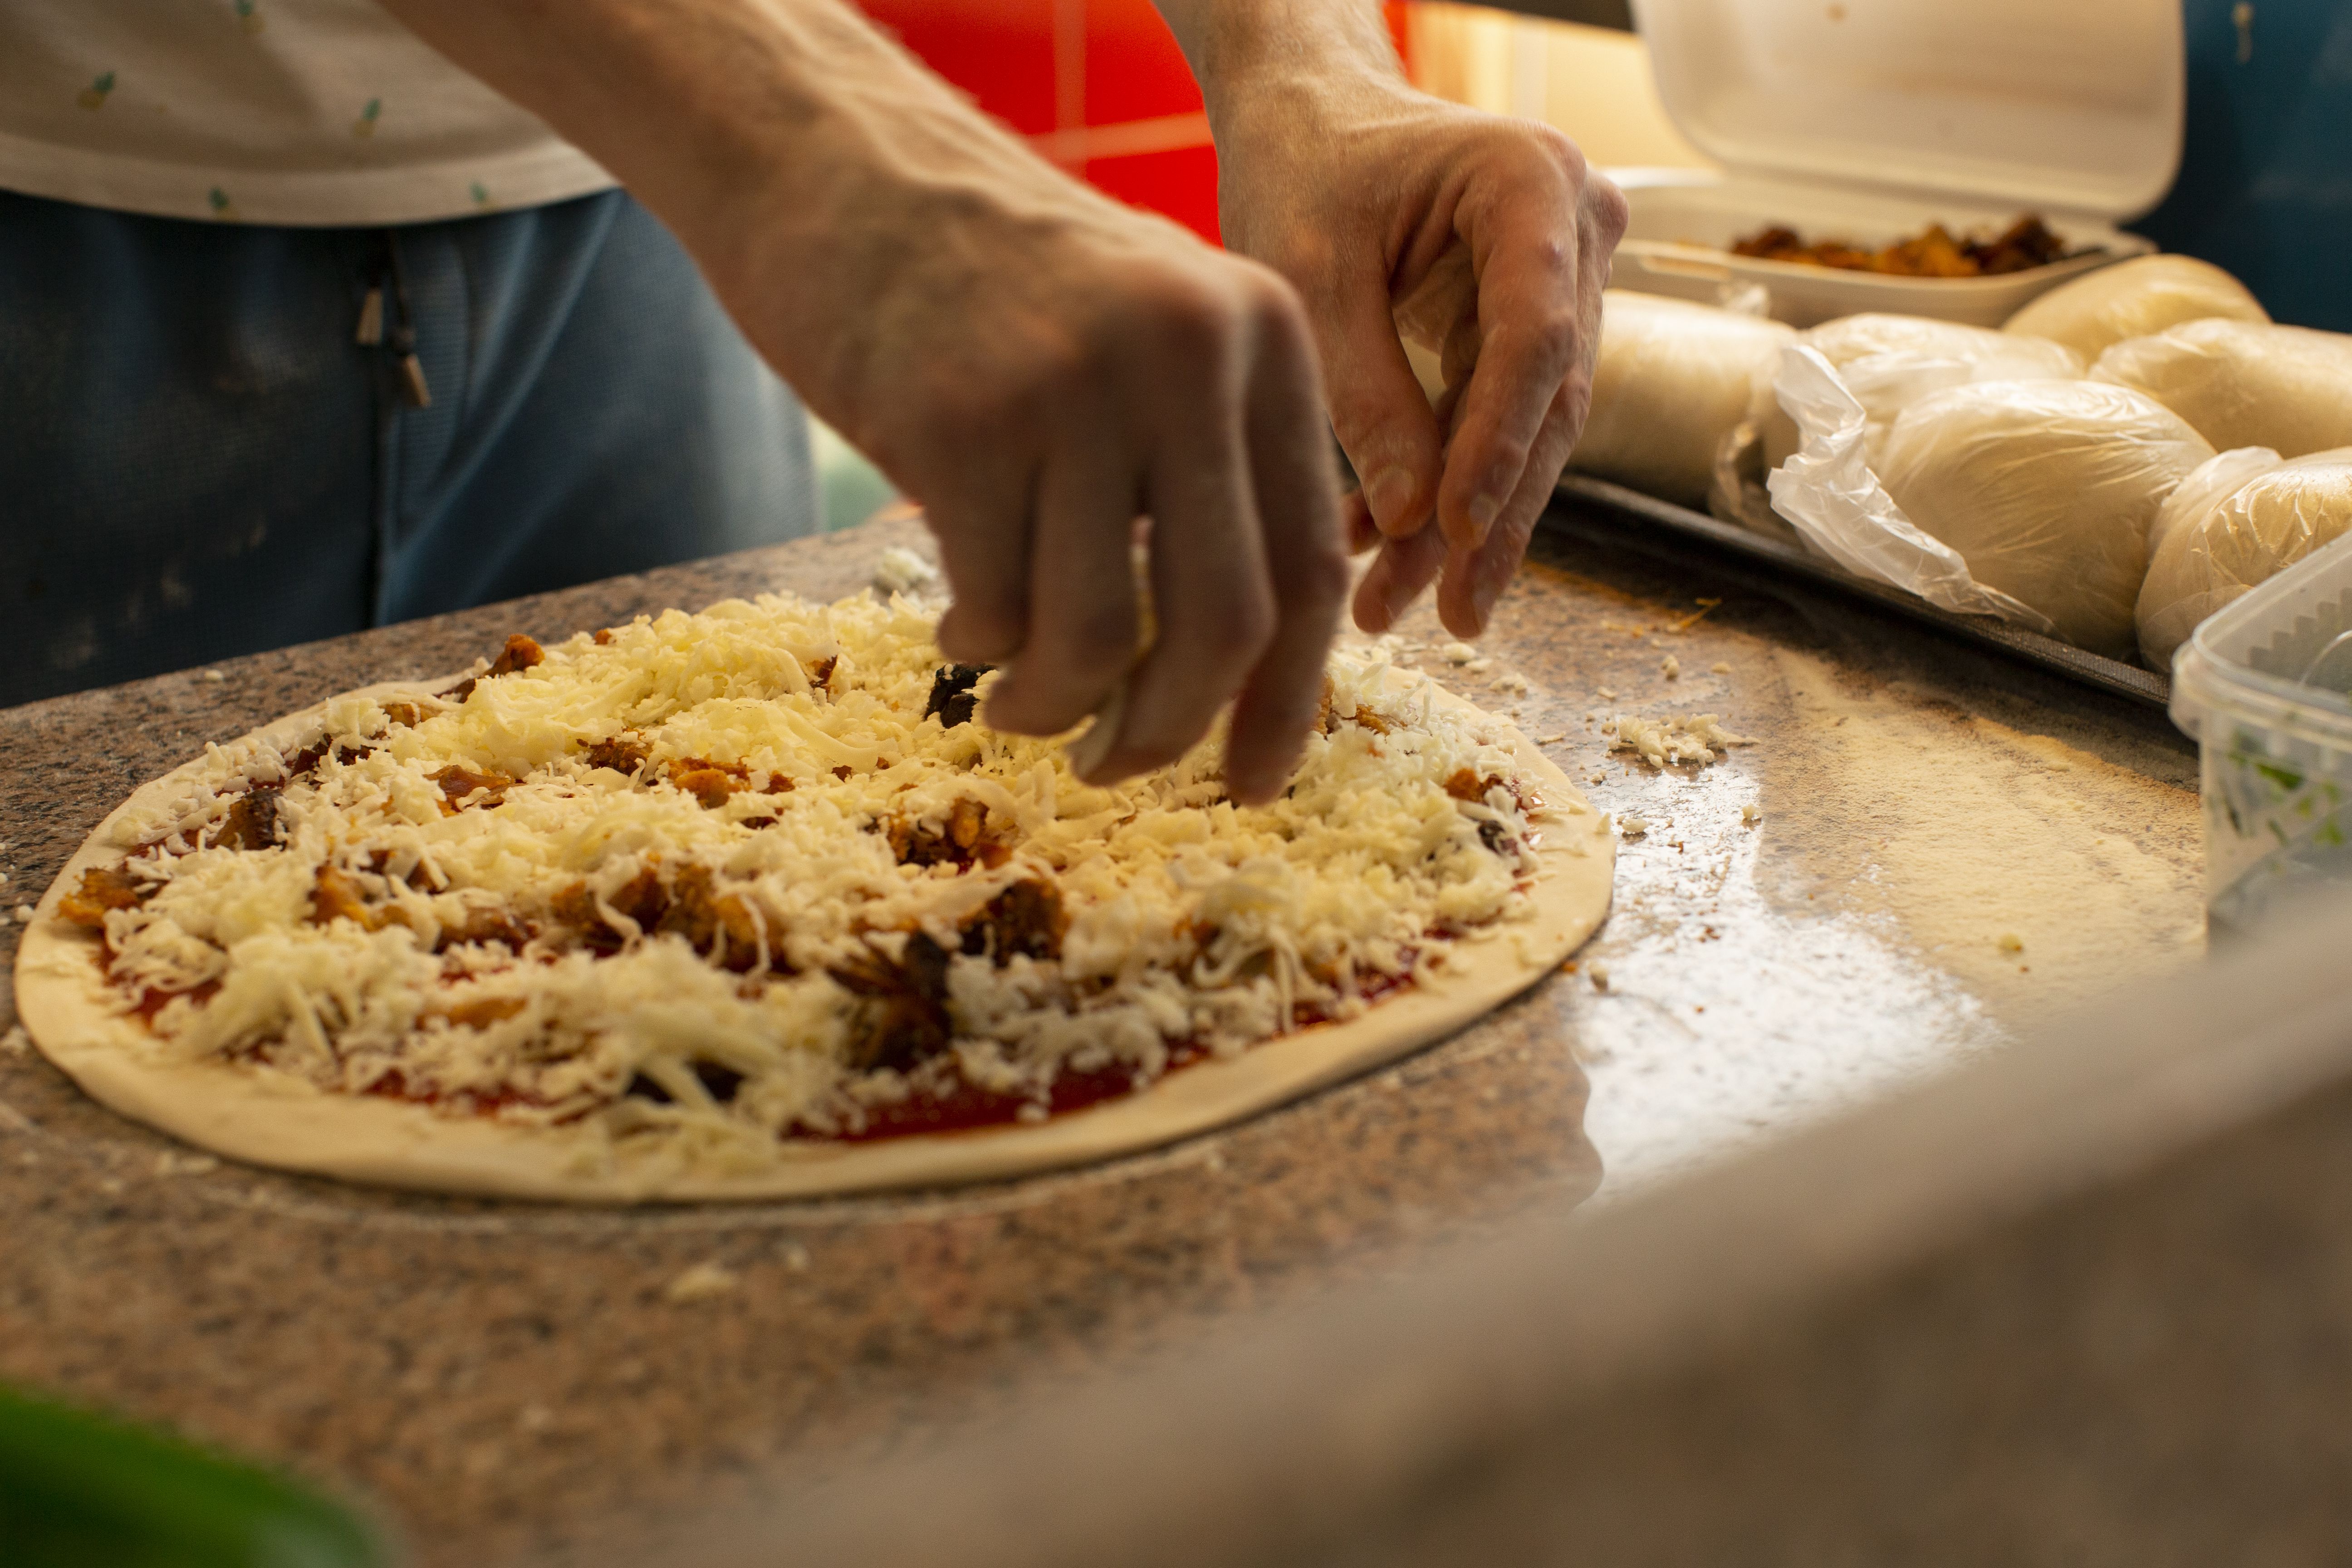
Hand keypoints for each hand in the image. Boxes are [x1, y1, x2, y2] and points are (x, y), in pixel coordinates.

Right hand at [371, 0, 1347, 803]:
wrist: (848, 174)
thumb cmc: (1007, 293)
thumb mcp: (1153, 344)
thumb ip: (1213, 477)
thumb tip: (1245, 677)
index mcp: (1261, 337)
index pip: (1310, 565)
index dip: (1289, 700)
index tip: (1256, 782)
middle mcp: (1187, 352)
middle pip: (1225, 621)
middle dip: (1170, 731)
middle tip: (1116, 766)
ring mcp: (1072, 384)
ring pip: (1100, 635)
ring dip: (1056, 705)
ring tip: (1023, 704)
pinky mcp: (959, 420)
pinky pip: (994, 605)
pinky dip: (980, 647)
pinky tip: (958, 626)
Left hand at [1211, 74, 1626, 637]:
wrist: (1306, 120)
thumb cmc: (1301, 169)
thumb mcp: (1310, 275)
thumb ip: (1366, 394)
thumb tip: (1414, 524)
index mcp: (1531, 183)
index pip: (1536, 338)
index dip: (1498, 447)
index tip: (1454, 533)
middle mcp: (1575, 229)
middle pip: (1546, 398)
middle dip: (1489, 515)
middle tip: (1449, 612)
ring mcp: (1566, 278)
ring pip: (1529, 425)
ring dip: (1466, 524)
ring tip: (1397, 607)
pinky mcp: (1528, 324)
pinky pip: (1495, 419)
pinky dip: (1442, 486)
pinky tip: (1385, 553)